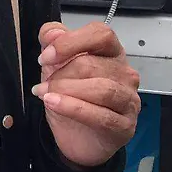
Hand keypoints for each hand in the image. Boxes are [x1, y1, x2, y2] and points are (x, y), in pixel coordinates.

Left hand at [31, 22, 140, 167]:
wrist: (76, 138)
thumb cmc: (72, 98)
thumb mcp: (56, 66)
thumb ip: (53, 42)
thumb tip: (52, 33)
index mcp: (111, 53)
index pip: (101, 34)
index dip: (71, 42)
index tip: (46, 56)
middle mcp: (125, 74)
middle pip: (92, 64)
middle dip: (60, 74)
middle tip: (42, 85)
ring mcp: (129, 100)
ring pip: (101, 89)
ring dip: (66, 91)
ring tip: (45, 95)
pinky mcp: (125, 125)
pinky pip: (101, 115)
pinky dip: (72, 108)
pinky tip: (54, 104)